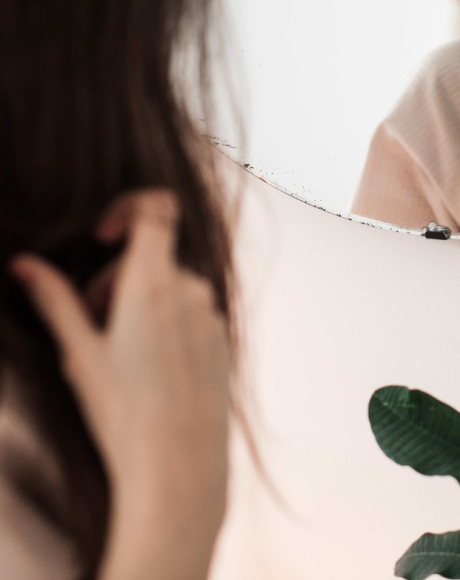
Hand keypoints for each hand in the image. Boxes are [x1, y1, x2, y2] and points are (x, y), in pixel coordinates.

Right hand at [11, 189, 229, 579]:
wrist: (179, 467)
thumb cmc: (124, 413)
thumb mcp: (79, 353)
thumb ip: (54, 301)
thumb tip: (24, 264)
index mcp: (155, 282)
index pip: (156, 208)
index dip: (128, 207)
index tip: (104, 236)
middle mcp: (190, 289)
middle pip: (151, 257)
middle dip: (116, 280)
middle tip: (92, 328)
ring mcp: (210, 314)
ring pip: (169, 287)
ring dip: (140, 305)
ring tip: (118, 357)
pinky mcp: (220, 338)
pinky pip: (189, 312)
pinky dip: (165, 323)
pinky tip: (148, 371)